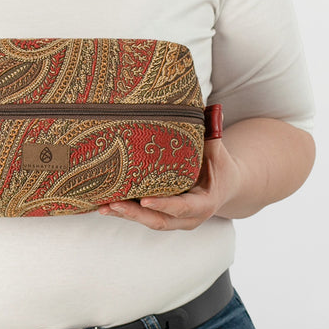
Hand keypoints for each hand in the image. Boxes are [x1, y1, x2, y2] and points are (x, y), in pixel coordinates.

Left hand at [96, 137, 241, 230]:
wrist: (225, 186)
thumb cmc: (220, 164)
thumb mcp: (218, 150)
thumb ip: (214, 132)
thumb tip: (213, 107)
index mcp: (204, 204)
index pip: (182, 207)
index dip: (163, 204)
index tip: (144, 199)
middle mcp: (188, 217)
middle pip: (159, 221)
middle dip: (135, 214)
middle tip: (112, 203)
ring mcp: (175, 220)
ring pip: (147, 221)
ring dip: (125, 215)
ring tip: (102, 206)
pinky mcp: (162, 215)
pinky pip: (142, 216)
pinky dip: (125, 212)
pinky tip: (104, 204)